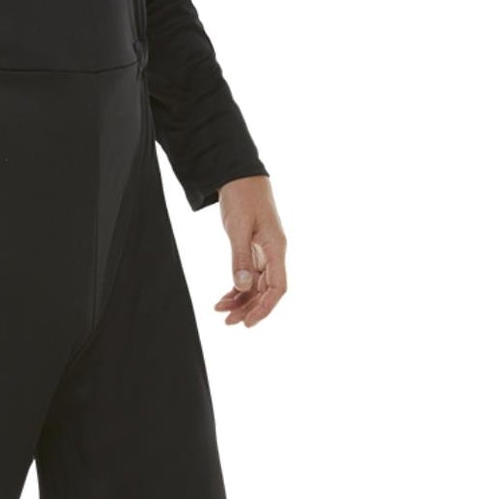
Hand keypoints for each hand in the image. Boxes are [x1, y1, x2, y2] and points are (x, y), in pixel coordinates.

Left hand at [212, 175, 285, 329]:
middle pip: (266, 290)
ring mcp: (264, 252)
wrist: (240, 175)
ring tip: (221, 312)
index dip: (265, 307)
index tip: (248, 322)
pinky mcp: (253, 249)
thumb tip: (242, 287)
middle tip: (229, 322)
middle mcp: (274, 253)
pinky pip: (248, 275)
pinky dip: (237, 288)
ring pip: (256, 285)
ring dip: (241, 300)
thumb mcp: (239, 227)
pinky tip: (223, 298)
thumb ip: (240, 258)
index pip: (278, 287)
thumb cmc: (243, 196)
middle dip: (249, 308)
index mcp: (276, 248)